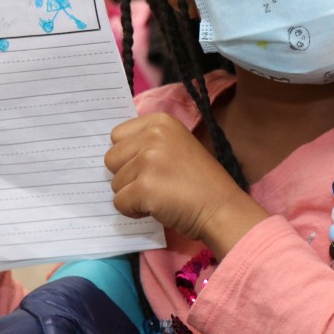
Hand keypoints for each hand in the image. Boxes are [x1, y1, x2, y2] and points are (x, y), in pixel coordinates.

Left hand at [105, 114, 266, 254]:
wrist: (222, 208)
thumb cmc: (200, 182)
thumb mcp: (177, 146)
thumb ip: (149, 143)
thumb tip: (118, 155)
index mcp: (161, 121)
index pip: (117, 135)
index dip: (128, 156)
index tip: (149, 166)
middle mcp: (153, 135)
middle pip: (111, 159)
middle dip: (127, 176)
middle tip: (155, 183)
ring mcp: (148, 160)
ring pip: (114, 183)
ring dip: (133, 195)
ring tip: (161, 195)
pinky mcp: (144, 187)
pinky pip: (119, 203)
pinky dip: (134, 211)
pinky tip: (159, 207)